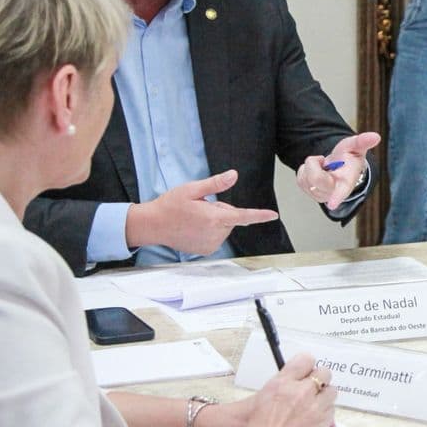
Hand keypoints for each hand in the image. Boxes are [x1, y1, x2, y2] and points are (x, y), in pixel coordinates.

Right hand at [125, 170, 278, 255]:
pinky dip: (210, 231)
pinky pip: (217, 236)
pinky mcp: (206, 250)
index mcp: (213, 218)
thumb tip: (234, 175)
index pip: (243, 215)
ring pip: (224, 228)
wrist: (153, 225)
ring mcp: (210, 244)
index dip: (260, 215)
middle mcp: (215, 234)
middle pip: (231, 218)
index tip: (273, 215)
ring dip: (214, 221)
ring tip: (194, 218)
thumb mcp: (191, 189)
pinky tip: (194, 227)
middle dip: (220, 210)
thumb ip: (215, 184)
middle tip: (200, 207)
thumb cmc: (170, 205)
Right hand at [234, 353, 337, 426]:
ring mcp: (312, 406)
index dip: (308, 367)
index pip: (305, 360)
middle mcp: (298, 392)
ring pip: (331, 391)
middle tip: (314, 391)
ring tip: (314, 409)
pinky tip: (315, 422)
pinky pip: (332, 411)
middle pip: (323, 373)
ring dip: (325, 398)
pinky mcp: (321, 421)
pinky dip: (326, 415)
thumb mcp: (261, 400)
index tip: (307, 373)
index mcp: (281, 383)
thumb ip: (282, 388)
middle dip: (320, 381)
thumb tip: (295, 384)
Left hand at [297, 131, 381, 208]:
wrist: (340, 167)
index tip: (332, 204)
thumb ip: (363, 141)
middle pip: (316, 179)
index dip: (337, 197)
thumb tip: (376, 136)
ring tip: (323, 166)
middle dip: (314, 163)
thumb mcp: (355, 147)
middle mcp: (334, 192)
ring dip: (311, 166)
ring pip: (305, 178)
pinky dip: (305, 170)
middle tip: (324, 160)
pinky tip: (316, 171)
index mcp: (347, 182)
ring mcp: (321, 195)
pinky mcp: (310, 194)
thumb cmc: (348, 158)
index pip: (342, 190)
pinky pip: (299, 179)